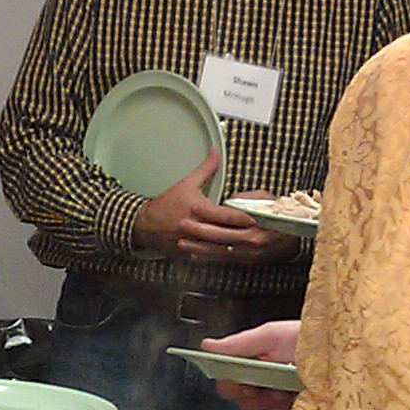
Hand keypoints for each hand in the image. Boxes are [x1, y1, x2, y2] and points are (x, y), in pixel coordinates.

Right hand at [132, 154, 294, 265]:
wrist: (145, 225)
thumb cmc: (167, 205)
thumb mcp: (186, 183)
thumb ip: (205, 169)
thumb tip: (216, 152)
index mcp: (197, 209)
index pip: (225, 215)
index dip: (244, 217)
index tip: (259, 218)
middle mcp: (195, 227)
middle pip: (225, 233)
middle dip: (245, 234)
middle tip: (265, 235)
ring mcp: (192, 243)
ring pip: (220, 248)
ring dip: (237, 247)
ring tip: (254, 245)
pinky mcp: (189, 255)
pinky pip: (210, 258)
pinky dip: (223, 256)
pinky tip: (236, 255)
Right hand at [201, 320, 300, 409]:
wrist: (341, 355)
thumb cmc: (310, 339)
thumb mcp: (273, 335)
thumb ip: (239, 344)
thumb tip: (207, 346)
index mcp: (256, 363)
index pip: (229, 380)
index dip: (230, 384)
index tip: (239, 382)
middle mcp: (265, 383)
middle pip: (241, 400)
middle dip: (252, 394)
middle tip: (267, 385)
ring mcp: (280, 403)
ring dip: (270, 403)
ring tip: (286, 390)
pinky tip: (295, 403)